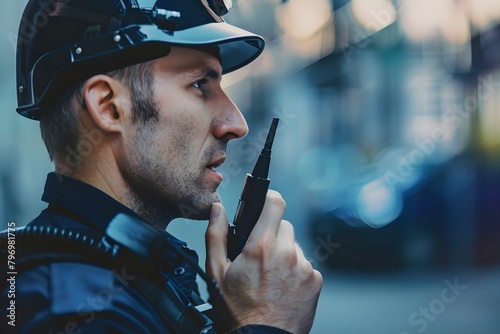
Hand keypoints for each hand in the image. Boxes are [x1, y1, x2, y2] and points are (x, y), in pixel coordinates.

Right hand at [205, 190, 322, 333]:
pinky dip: (296, 271)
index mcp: (261, 247)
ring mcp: (304, 267)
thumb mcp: (216, 273)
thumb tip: (218, 210)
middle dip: (272, 235)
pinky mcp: (315, 281)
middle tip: (260, 256)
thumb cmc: (237, 312)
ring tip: (270, 277)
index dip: (269, 198)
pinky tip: (282, 288)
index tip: (266, 202)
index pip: (275, 203)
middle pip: (284, 226)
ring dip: (284, 254)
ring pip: (294, 246)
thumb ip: (216, 235)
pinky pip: (305, 265)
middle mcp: (286, 253)